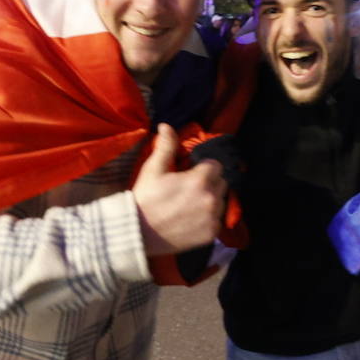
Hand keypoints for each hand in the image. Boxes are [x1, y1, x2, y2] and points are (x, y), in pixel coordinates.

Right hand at [133, 123, 226, 255]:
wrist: (138, 232)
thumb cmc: (145, 198)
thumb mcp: (153, 169)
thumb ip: (166, 146)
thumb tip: (166, 126)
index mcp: (200, 179)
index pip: (215, 166)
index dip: (203, 168)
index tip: (190, 174)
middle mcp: (211, 198)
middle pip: (221, 183)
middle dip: (209, 183)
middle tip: (190, 189)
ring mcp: (212, 217)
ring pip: (221, 202)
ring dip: (211, 200)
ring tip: (190, 204)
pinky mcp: (210, 234)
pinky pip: (217, 221)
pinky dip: (209, 220)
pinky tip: (192, 219)